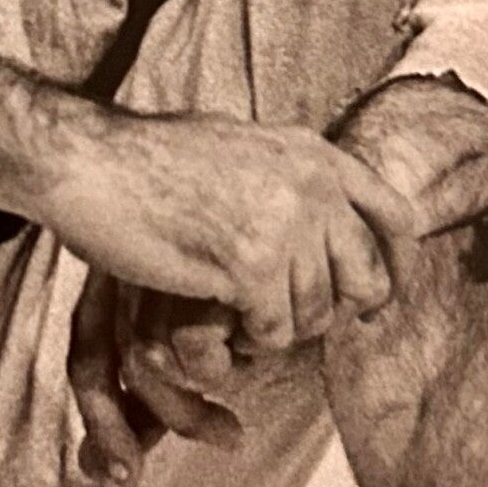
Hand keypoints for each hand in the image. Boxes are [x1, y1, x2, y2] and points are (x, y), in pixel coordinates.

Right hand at [49, 113, 418, 481]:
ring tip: (235, 316)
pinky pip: (275, 331)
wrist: (89, 162)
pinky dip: (246, 340)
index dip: (398, 267)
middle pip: (365, 279)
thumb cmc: (145, 161)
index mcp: (311, 152)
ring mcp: (284, 223)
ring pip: (316, 314)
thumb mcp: (239, 146)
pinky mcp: (250, 265)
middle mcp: (310, 184)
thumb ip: (288, 175)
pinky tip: (216, 319)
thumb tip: (329, 208)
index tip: (379, 302)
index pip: (395, 215)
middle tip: (290, 321)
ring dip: (278, 329)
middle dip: (333, 313)